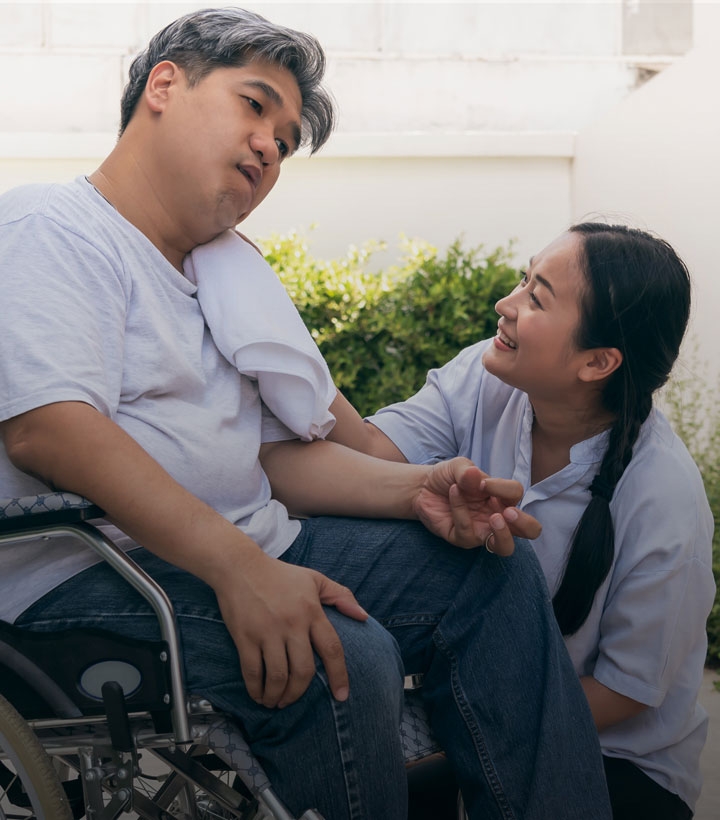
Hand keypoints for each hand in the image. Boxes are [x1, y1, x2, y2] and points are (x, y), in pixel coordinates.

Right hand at [214, 553, 367, 708]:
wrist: (240, 566)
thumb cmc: (280, 574)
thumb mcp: (314, 578)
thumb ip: (341, 596)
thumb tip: (364, 616)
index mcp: (312, 611)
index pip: (332, 649)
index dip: (339, 675)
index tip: (341, 696)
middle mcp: (292, 624)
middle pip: (304, 671)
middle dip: (299, 693)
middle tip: (292, 701)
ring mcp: (268, 631)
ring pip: (278, 676)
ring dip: (278, 696)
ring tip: (275, 701)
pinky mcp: (245, 636)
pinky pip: (253, 671)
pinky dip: (256, 689)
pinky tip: (258, 695)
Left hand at [412, 458, 540, 555]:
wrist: (422, 487)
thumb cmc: (448, 477)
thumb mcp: (458, 467)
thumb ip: (468, 471)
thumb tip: (476, 475)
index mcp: (502, 497)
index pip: (517, 495)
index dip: (504, 489)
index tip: (484, 483)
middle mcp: (497, 516)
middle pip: (529, 530)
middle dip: (525, 523)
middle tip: (509, 513)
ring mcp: (481, 530)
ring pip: (506, 547)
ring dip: (504, 535)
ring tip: (495, 519)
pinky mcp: (463, 539)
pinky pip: (468, 533)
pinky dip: (461, 512)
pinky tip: (453, 495)